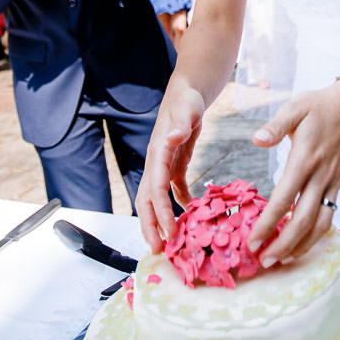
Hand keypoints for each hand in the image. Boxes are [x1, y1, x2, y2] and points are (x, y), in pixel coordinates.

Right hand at [137, 90, 205, 252]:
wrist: (187, 90)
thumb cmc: (186, 99)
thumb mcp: (186, 109)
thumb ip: (180, 124)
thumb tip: (172, 138)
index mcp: (158, 152)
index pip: (155, 188)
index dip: (160, 212)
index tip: (169, 232)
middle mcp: (156, 161)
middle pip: (148, 199)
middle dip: (151, 225)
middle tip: (159, 250)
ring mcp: (163, 163)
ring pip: (157, 197)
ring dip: (161, 218)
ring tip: (169, 240)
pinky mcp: (173, 162)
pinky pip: (172, 187)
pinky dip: (179, 201)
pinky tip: (190, 210)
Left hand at [247, 82, 339, 267]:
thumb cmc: (318, 106)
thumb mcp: (295, 107)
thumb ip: (276, 125)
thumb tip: (257, 139)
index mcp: (304, 160)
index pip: (284, 200)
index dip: (267, 224)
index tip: (252, 241)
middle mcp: (320, 177)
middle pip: (303, 221)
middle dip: (283, 245)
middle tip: (263, 261)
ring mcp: (332, 184)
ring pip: (320, 225)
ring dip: (301, 246)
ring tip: (281, 260)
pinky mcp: (338, 186)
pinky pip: (330, 216)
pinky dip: (317, 235)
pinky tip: (302, 244)